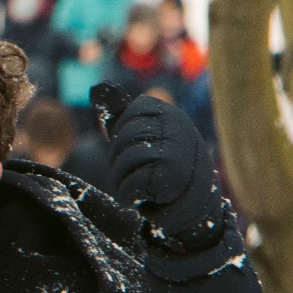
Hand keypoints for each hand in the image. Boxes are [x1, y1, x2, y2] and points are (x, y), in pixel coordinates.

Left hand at [91, 84, 228, 254]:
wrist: (195, 206)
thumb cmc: (164, 168)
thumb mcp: (144, 136)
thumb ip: (121, 113)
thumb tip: (97, 87)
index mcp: (169, 113)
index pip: (128, 115)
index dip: (124, 137)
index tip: (140, 150)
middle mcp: (177, 126)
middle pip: (123, 138)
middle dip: (120, 161)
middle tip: (137, 173)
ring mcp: (175, 150)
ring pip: (125, 161)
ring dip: (123, 180)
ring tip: (140, 185)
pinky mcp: (171, 176)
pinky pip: (130, 184)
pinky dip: (129, 195)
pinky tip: (146, 197)